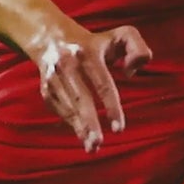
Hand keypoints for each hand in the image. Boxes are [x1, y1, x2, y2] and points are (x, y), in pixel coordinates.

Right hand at [31, 22, 151, 151]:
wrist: (52, 37)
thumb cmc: (95, 43)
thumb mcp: (121, 35)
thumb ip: (138, 48)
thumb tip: (131, 72)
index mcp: (88, 52)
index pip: (102, 83)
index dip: (111, 107)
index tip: (118, 129)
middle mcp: (68, 64)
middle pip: (81, 98)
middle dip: (90, 122)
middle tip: (99, 142)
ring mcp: (54, 77)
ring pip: (69, 107)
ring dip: (80, 129)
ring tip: (92, 148)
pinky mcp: (46, 88)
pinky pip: (60, 109)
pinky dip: (71, 123)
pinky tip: (83, 135)